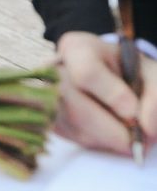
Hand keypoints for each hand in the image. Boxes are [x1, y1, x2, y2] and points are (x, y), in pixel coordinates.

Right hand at [53, 31, 156, 154]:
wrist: (108, 75)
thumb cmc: (128, 71)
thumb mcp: (149, 73)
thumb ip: (154, 96)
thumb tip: (147, 128)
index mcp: (77, 48)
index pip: (86, 73)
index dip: (112, 96)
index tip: (133, 113)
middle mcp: (52, 68)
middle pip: (74, 104)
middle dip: (111, 129)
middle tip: (137, 140)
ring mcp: (45, 94)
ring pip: (73, 125)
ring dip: (107, 139)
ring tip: (128, 135)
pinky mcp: (48, 117)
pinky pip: (72, 137)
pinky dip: (98, 142)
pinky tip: (111, 134)